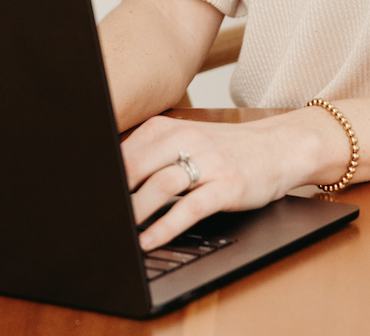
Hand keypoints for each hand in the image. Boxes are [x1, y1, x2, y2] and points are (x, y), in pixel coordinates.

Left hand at [121, 110, 350, 251]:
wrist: (280, 146)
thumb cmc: (229, 149)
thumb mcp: (188, 142)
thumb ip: (153, 154)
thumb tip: (112, 180)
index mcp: (170, 128)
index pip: (125, 151)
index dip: (105, 176)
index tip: (89, 196)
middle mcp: (188, 139)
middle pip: (137, 167)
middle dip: (115, 196)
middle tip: (99, 219)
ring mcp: (209, 161)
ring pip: (160, 185)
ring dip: (135, 212)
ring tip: (120, 233)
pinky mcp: (227, 184)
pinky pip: (190, 207)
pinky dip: (166, 226)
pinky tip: (151, 240)